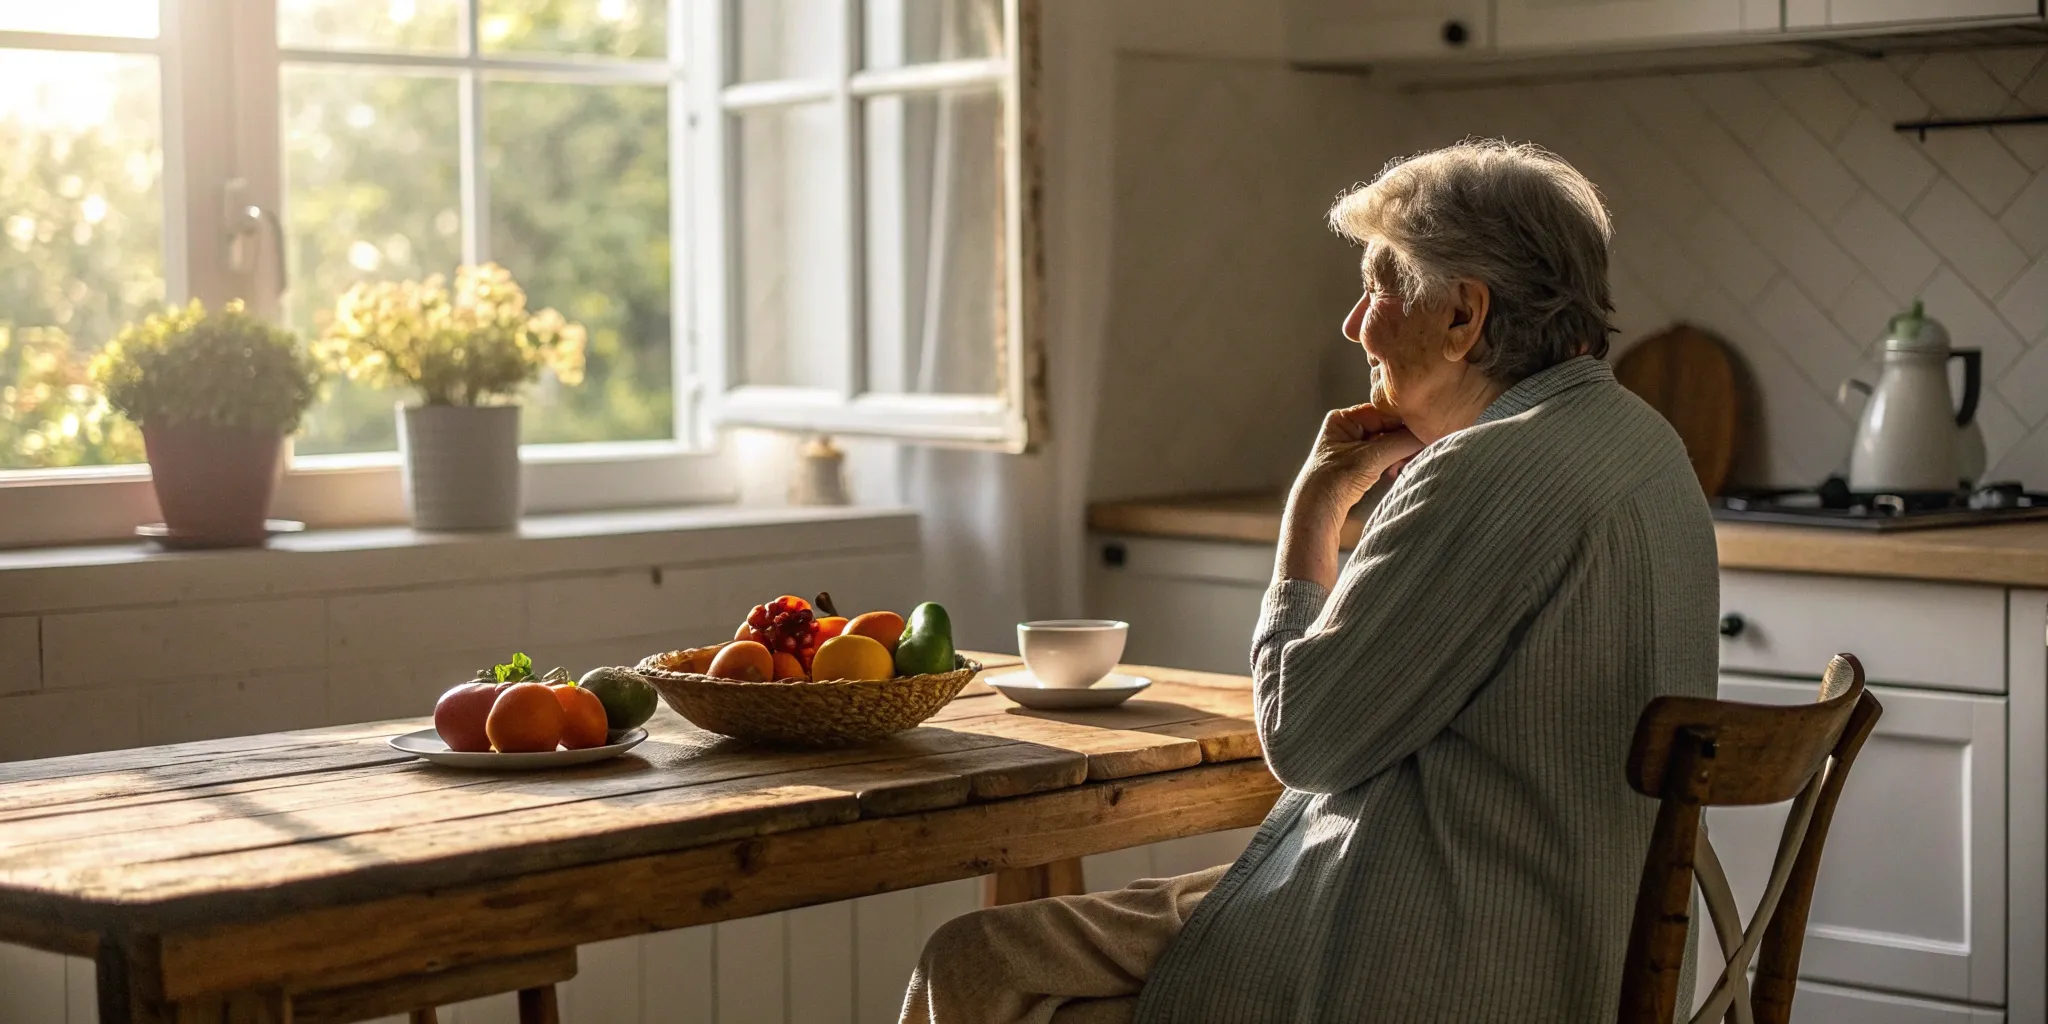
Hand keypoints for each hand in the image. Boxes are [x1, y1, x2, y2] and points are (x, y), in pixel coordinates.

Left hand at [1294, 403, 1425, 510]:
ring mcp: (1355, 446)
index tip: (1424, 433)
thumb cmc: (1333, 482)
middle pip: (1388, 427)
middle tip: (1412, 455)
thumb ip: (1401, 442)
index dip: (1405, 423)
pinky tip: (1395, 472)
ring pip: (1389, 443)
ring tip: (1400, 467)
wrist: (1316, 513)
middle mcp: (1349, 428)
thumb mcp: (1370, 458)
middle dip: (1402, 442)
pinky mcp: (1360, 463)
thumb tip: (1429, 432)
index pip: (1384, 412)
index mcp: (1343, 419)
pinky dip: (1393, 463)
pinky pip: (1385, 456)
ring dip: (1399, 454)